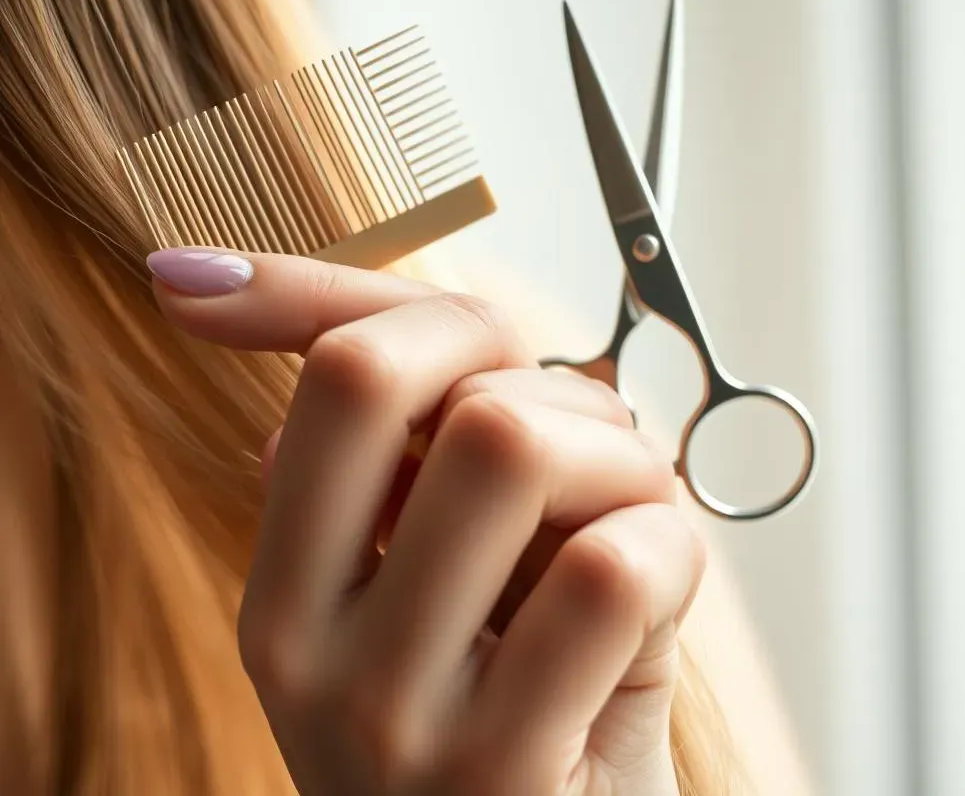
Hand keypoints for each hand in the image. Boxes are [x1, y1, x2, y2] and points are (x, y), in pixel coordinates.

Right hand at [149, 248, 703, 794]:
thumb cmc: (498, 714)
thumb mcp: (418, 590)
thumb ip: (372, 459)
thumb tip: (224, 288)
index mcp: (286, 585)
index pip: (337, 369)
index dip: (430, 308)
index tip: (484, 334)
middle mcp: (313, 648)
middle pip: (428, 386)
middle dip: (540, 373)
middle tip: (578, 438)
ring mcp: (402, 719)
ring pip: (521, 447)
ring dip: (617, 457)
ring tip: (621, 519)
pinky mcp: (507, 777)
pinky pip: (615, 563)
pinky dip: (669, 545)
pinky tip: (653, 598)